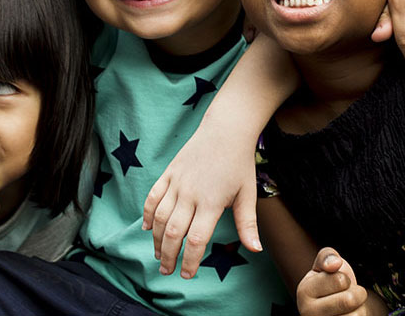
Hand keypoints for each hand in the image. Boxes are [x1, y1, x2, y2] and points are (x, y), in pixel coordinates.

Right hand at [143, 130, 259, 278]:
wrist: (226, 130)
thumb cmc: (239, 163)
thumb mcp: (248, 193)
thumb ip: (247, 224)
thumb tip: (256, 249)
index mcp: (212, 202)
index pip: (195, 239)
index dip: (189, 261)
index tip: (187, 275)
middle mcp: (191, 194)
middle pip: (173, 233)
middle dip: (169, 256)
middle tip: (168, 271)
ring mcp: (177, 182)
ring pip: (160, 218)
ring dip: (156, 240)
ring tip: (159, 255)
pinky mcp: (169, 172)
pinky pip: (153, 197)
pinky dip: (148, 214)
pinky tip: (148, 228)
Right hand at [297, 247, 369, 315]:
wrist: (338, 309)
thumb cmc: (332, 284)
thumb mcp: (327, 265)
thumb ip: (328, 256)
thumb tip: (335, 264)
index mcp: (304, 291)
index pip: (340, 280)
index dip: (346, 279)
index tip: (338, 283)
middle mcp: (307, 313)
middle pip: (349, 300)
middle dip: (357, 294)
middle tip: (349, 296)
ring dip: (359, 309)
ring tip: (348, 309)